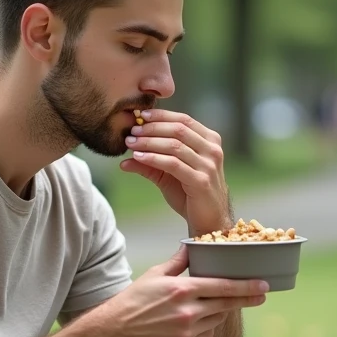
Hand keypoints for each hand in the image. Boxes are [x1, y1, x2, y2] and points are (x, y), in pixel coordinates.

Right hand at [94, 247, 267, 336]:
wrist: (115, 332)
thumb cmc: (133, 300)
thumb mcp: (154, 275)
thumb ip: (177, 262)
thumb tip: (191, 246)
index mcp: (183, 289)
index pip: (224, 286)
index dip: (246, 286)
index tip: (264, 285)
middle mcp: (188, 311)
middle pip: (227, 304)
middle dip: (247, 299)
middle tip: (262, 295)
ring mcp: (188, 331)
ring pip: (217, 319)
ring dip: (220, 311)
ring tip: (214, 305)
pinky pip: (206, 335)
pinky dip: (206, 327)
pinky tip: (195, 322)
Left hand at [119, 108, 229, 235]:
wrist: (209, 220)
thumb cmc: (191, 193)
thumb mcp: (169, 174)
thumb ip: (150, 163)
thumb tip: (124, 158)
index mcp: (209, 141)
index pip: (183, 120)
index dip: (161, 116)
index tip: (140, 116)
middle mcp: (212, 150)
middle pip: (178, 129)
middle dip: (151, 128)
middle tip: (132, 131)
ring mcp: (209, 165)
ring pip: (174, 145)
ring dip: (149, 142)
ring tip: (131, 143)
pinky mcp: (201, 181)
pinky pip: (173, 164)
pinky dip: (153, 158)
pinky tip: (139, 157)